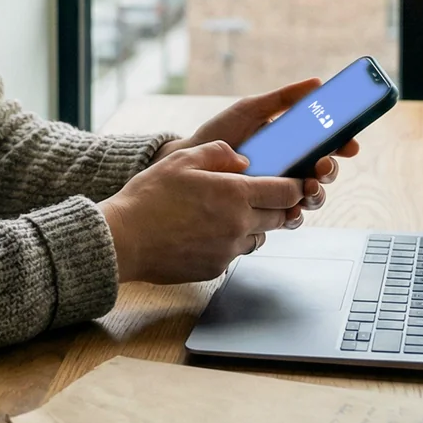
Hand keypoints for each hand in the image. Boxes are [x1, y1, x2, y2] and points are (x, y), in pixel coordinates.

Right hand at [100, 140, 302, 284]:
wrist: (124, 240)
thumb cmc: (149, 197)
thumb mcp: (183, 159)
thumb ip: (219, 153)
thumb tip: (243, 160)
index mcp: (235, 194)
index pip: (286, 191)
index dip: (296, 185)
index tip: (298, 181)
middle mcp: (238, 225)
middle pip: (279, 216)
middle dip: (277, 205)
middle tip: (263, 194)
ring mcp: (228, 250)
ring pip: (258, 236)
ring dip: (253, 224)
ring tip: (226, 213)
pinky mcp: (215, 268)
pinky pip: (234, 253)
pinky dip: (229, 242)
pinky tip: (204, 231)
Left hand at [150, 80, 359, 224]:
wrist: (190, 161)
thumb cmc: (220, 134)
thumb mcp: (252, 110)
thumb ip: (283, 98)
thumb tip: (317, 83)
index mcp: (292, 144)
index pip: (327, 146)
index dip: (343, 145)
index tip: (349, 144)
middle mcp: (290, 169)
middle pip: (324, 174)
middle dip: (330, 171)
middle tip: (323, 166)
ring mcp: (278, 191)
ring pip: (310, 198)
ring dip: (316, 194)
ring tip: (308, 187)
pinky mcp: (264, 210)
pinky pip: (287, 218)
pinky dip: (293, 216)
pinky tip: (290, 210)